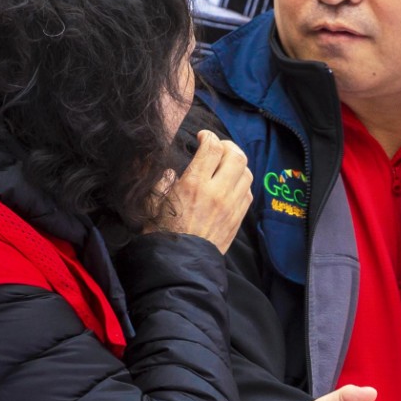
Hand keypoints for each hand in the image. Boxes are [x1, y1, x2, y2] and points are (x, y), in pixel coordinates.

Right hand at [147, 129, 251, 250]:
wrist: (178, 263)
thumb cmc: (161, 232)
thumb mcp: (152, 201)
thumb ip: (162, 180)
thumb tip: (171, 170)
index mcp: (193, 184)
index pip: (212, 147)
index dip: (208, 136)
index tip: (202, 137)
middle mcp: (216, 192)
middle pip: (237, 156)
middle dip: (228, 146)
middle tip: (218, 147)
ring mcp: (230, 206)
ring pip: (247, 173)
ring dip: (237, 164)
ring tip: (226, 164)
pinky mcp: (237, 218)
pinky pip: (248, 192)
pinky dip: (242, 183)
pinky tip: (230, 184)